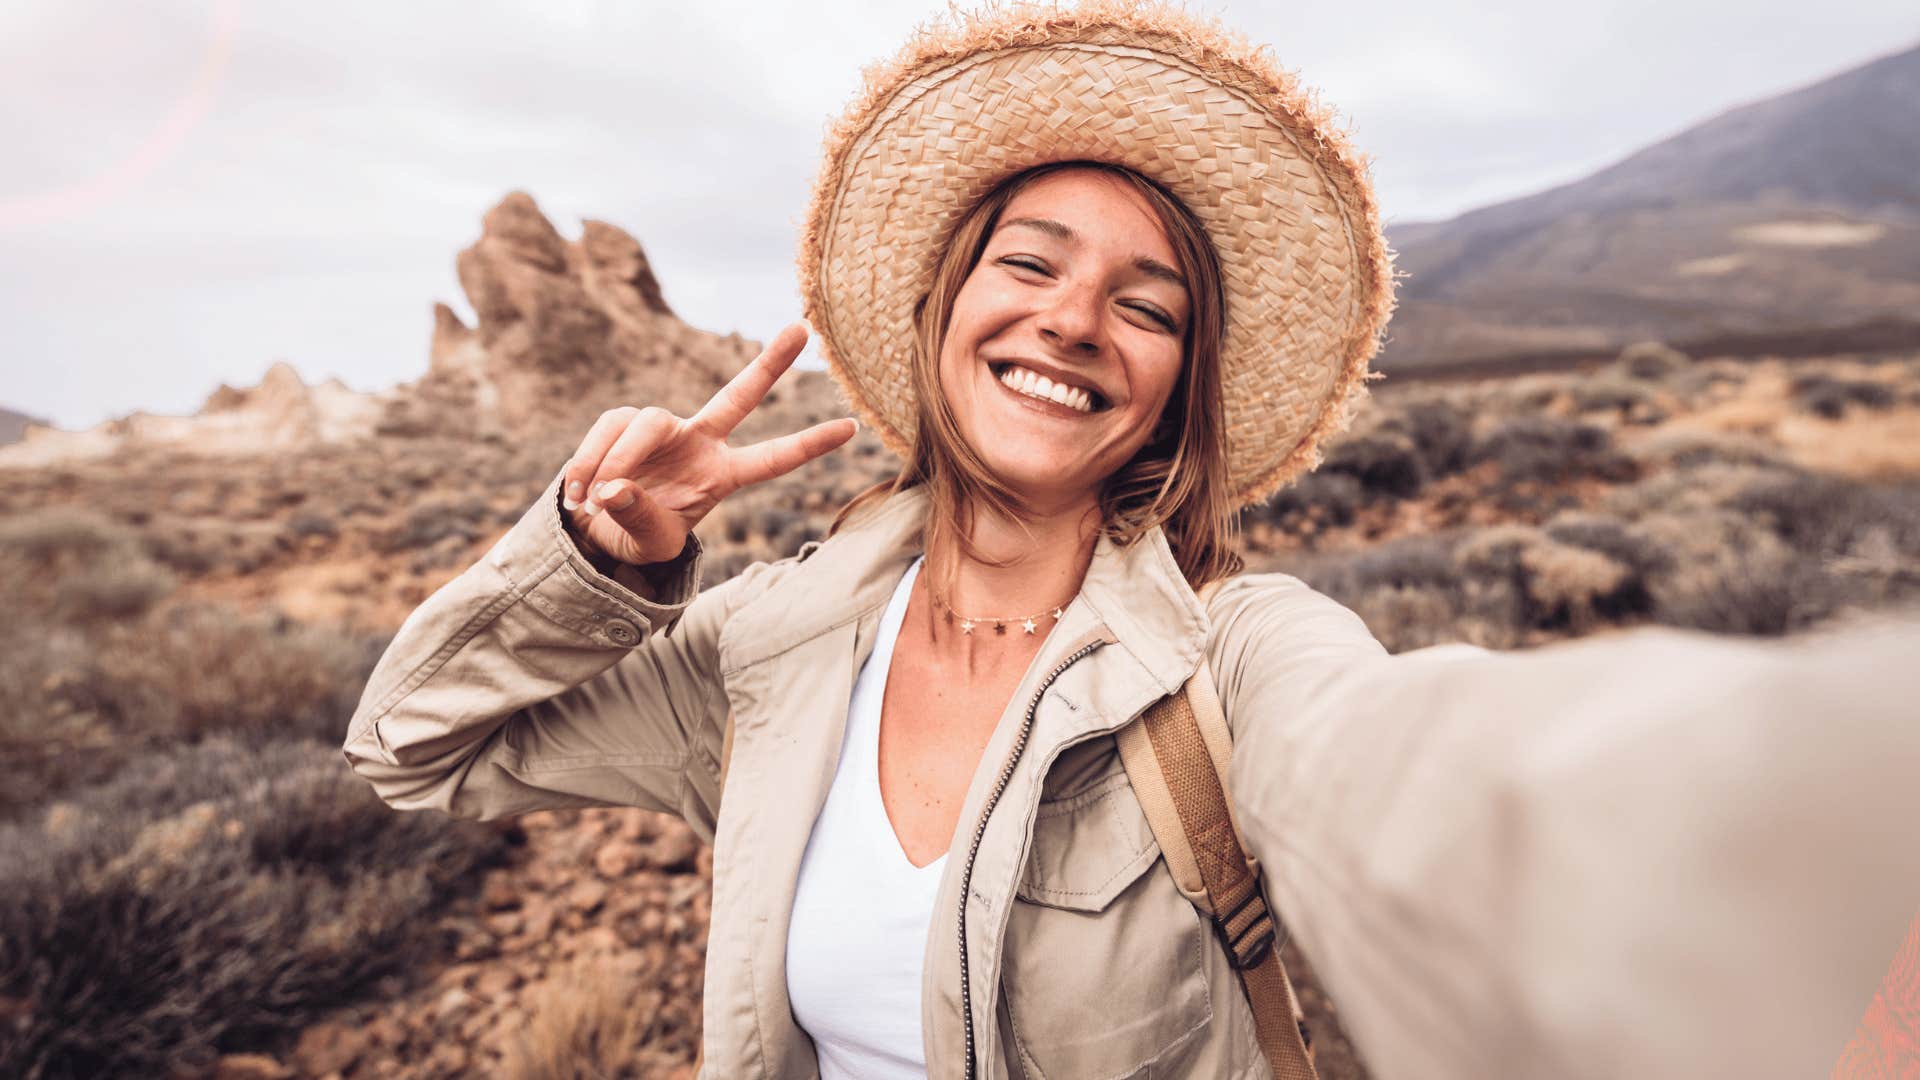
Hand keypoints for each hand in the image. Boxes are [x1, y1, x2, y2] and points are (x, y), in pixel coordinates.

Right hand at [561, 321, 856, 567]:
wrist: (595, 532)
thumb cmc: (635, 538)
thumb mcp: (648, 544)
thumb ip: (640, 518)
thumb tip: (616, 487)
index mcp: (721, 476)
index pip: (772, 460)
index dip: (809, 445)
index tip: (853, 428)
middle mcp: (700, 443)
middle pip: (739, 396)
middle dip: (769, 364)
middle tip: (802, 328)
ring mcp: (663, 428)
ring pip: (646, 425)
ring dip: (617, 462)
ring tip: (593, 501)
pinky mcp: (623, 421)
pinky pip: (608, 431)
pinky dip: (589, 462)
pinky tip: (578, 495)